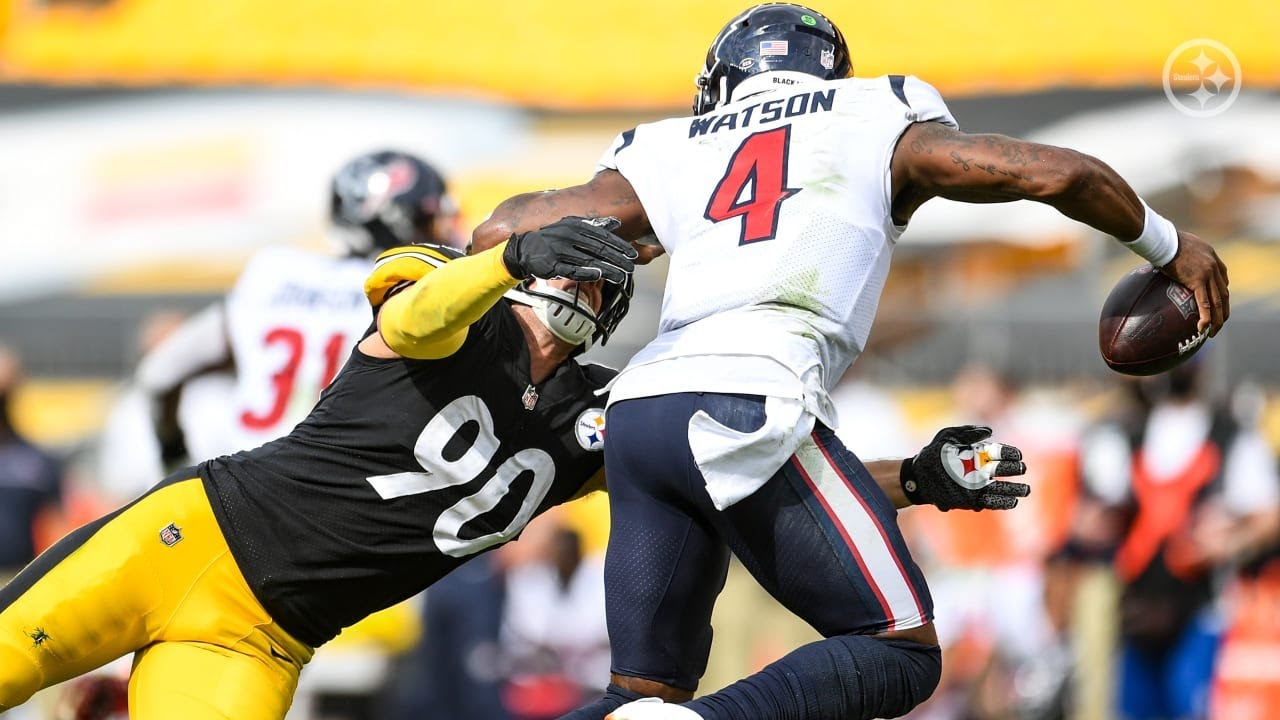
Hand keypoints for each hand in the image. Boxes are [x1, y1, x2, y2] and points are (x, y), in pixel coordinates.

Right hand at [502, 216, 637, 283]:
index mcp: (574, 225)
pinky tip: (599, 276)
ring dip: (606, 269)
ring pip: (588, 261)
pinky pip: (571, 270)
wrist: (524, 249)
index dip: (618, 245)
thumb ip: (594, 225)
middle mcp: (567, 236)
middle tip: (630, 266)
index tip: (631, 253)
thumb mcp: (571, 226)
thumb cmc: (552, 238)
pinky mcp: (551, 265)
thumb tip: (616, 222)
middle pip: (597, 249)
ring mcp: (559, 250)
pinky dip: (586, 273)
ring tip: (620, 276)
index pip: (602, 235)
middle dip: (616, 258)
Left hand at [901, 425, 1028, 510]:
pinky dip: (1002, 502)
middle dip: (1013, 469)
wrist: (917, 476)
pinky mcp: (971, 500)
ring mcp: (976, 486)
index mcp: (977, 454)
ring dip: (1013, 490)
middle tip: (1022, 469)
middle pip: (1001, 470)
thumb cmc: (933, 453)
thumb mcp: (948, 436)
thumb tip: (989, 431)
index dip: (1008, 453)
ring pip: (1000, 488)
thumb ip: (968, 431)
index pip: (997, 453)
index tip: (1017, 454)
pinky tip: (1012, 501)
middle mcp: (980, 470)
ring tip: (1025, 490)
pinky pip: (990, 502)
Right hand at [1160, 231, 1229, 335]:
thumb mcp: (1178, 245)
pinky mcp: (1198, 281)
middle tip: (1219, 322)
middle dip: (1223, 310)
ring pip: (1218, 301)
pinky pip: (1204, 303)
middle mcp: (1214, 266)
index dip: (1221, 292)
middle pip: (1223, 293)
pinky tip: (1203, 328)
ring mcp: (1208, 274)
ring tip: (1213, 332)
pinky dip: (1206, 317)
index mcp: (1211, 257)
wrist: (1164, 240)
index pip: (1222, 278)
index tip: (1217, 302)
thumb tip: (1164, 261)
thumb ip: (1180, 255)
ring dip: (1218, 319)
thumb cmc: (1164, 240)